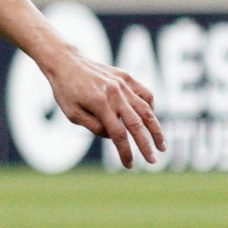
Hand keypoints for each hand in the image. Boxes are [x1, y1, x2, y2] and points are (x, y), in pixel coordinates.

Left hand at [42, 49, 164, 167]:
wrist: (65, 62)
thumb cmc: (65, 91)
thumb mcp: (72, 114)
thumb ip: (95, 127)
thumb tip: (115, 137)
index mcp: (99, 104)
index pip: (118, 134)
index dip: (125, 152)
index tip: (129, 165)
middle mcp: (115, 94)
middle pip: (136, 124)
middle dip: (146, 145)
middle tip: (153, 161)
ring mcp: (123, 84)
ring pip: (146, 109)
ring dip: (156, 129)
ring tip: (162, 144)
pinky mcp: (127, 77)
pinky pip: (145, 93)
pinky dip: (151, 107)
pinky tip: (151, 119)